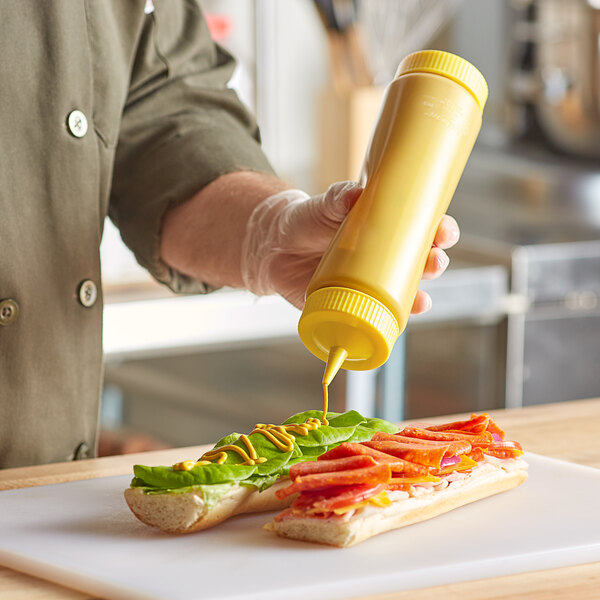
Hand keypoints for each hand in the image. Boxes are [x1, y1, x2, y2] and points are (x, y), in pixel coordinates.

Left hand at [241, 182, 459, 311]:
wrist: (275, 247)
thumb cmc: (308, 220)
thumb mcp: (325, 204)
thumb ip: (339, 197)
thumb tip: (356, 195)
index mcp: (387, 230)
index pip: (424, 230)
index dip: (441, 231)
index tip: (444, 231)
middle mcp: (385, 259)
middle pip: (422, 264)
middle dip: (436, 264)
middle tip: (435, 261)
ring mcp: (371, 284)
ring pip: (405, 293)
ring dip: (419, 297)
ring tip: (422, 297)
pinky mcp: (352, 305)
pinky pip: (377, 317)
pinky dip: (390, 322)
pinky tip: (398, 322)